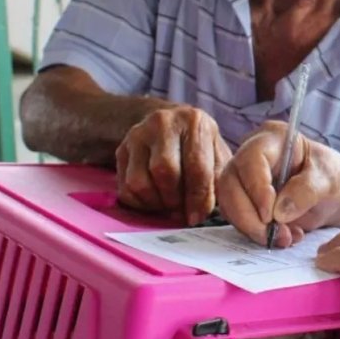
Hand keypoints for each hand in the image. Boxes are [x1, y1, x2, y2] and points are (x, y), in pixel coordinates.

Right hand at [115, 105, 231, 224]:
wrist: (171, 123)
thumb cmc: (200, 144)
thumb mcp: (217, 152)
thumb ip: (218, 177)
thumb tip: (207, 209)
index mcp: (194, 122)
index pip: (196, 166)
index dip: (197, 197)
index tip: (198, 217)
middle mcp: (163, 123)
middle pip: (164, 172)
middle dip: (175, 200)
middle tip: (183, 211)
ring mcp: (138, 134)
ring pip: (139, 182)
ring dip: (156, 203)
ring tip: (170, 205)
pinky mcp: (121, 149)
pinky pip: (124, 187)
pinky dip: (140, 203)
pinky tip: (155, 200)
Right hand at [217, 121, 339, 246]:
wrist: (336, 196)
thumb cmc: (333, 176)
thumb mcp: (330, 178)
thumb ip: (307, 190)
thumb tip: (279, 212)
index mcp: (272, 138)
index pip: (251, 159)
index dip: (256, 187)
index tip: (269, 215)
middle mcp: (251, 155)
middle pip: (230, 183)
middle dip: (248, 215)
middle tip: (272, 235)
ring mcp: (244, 179)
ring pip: (229, 204)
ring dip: (252, 228)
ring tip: (284, 239)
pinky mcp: (245, 201)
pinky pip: (238, 219)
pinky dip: (256, 233)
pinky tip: (283, 238)